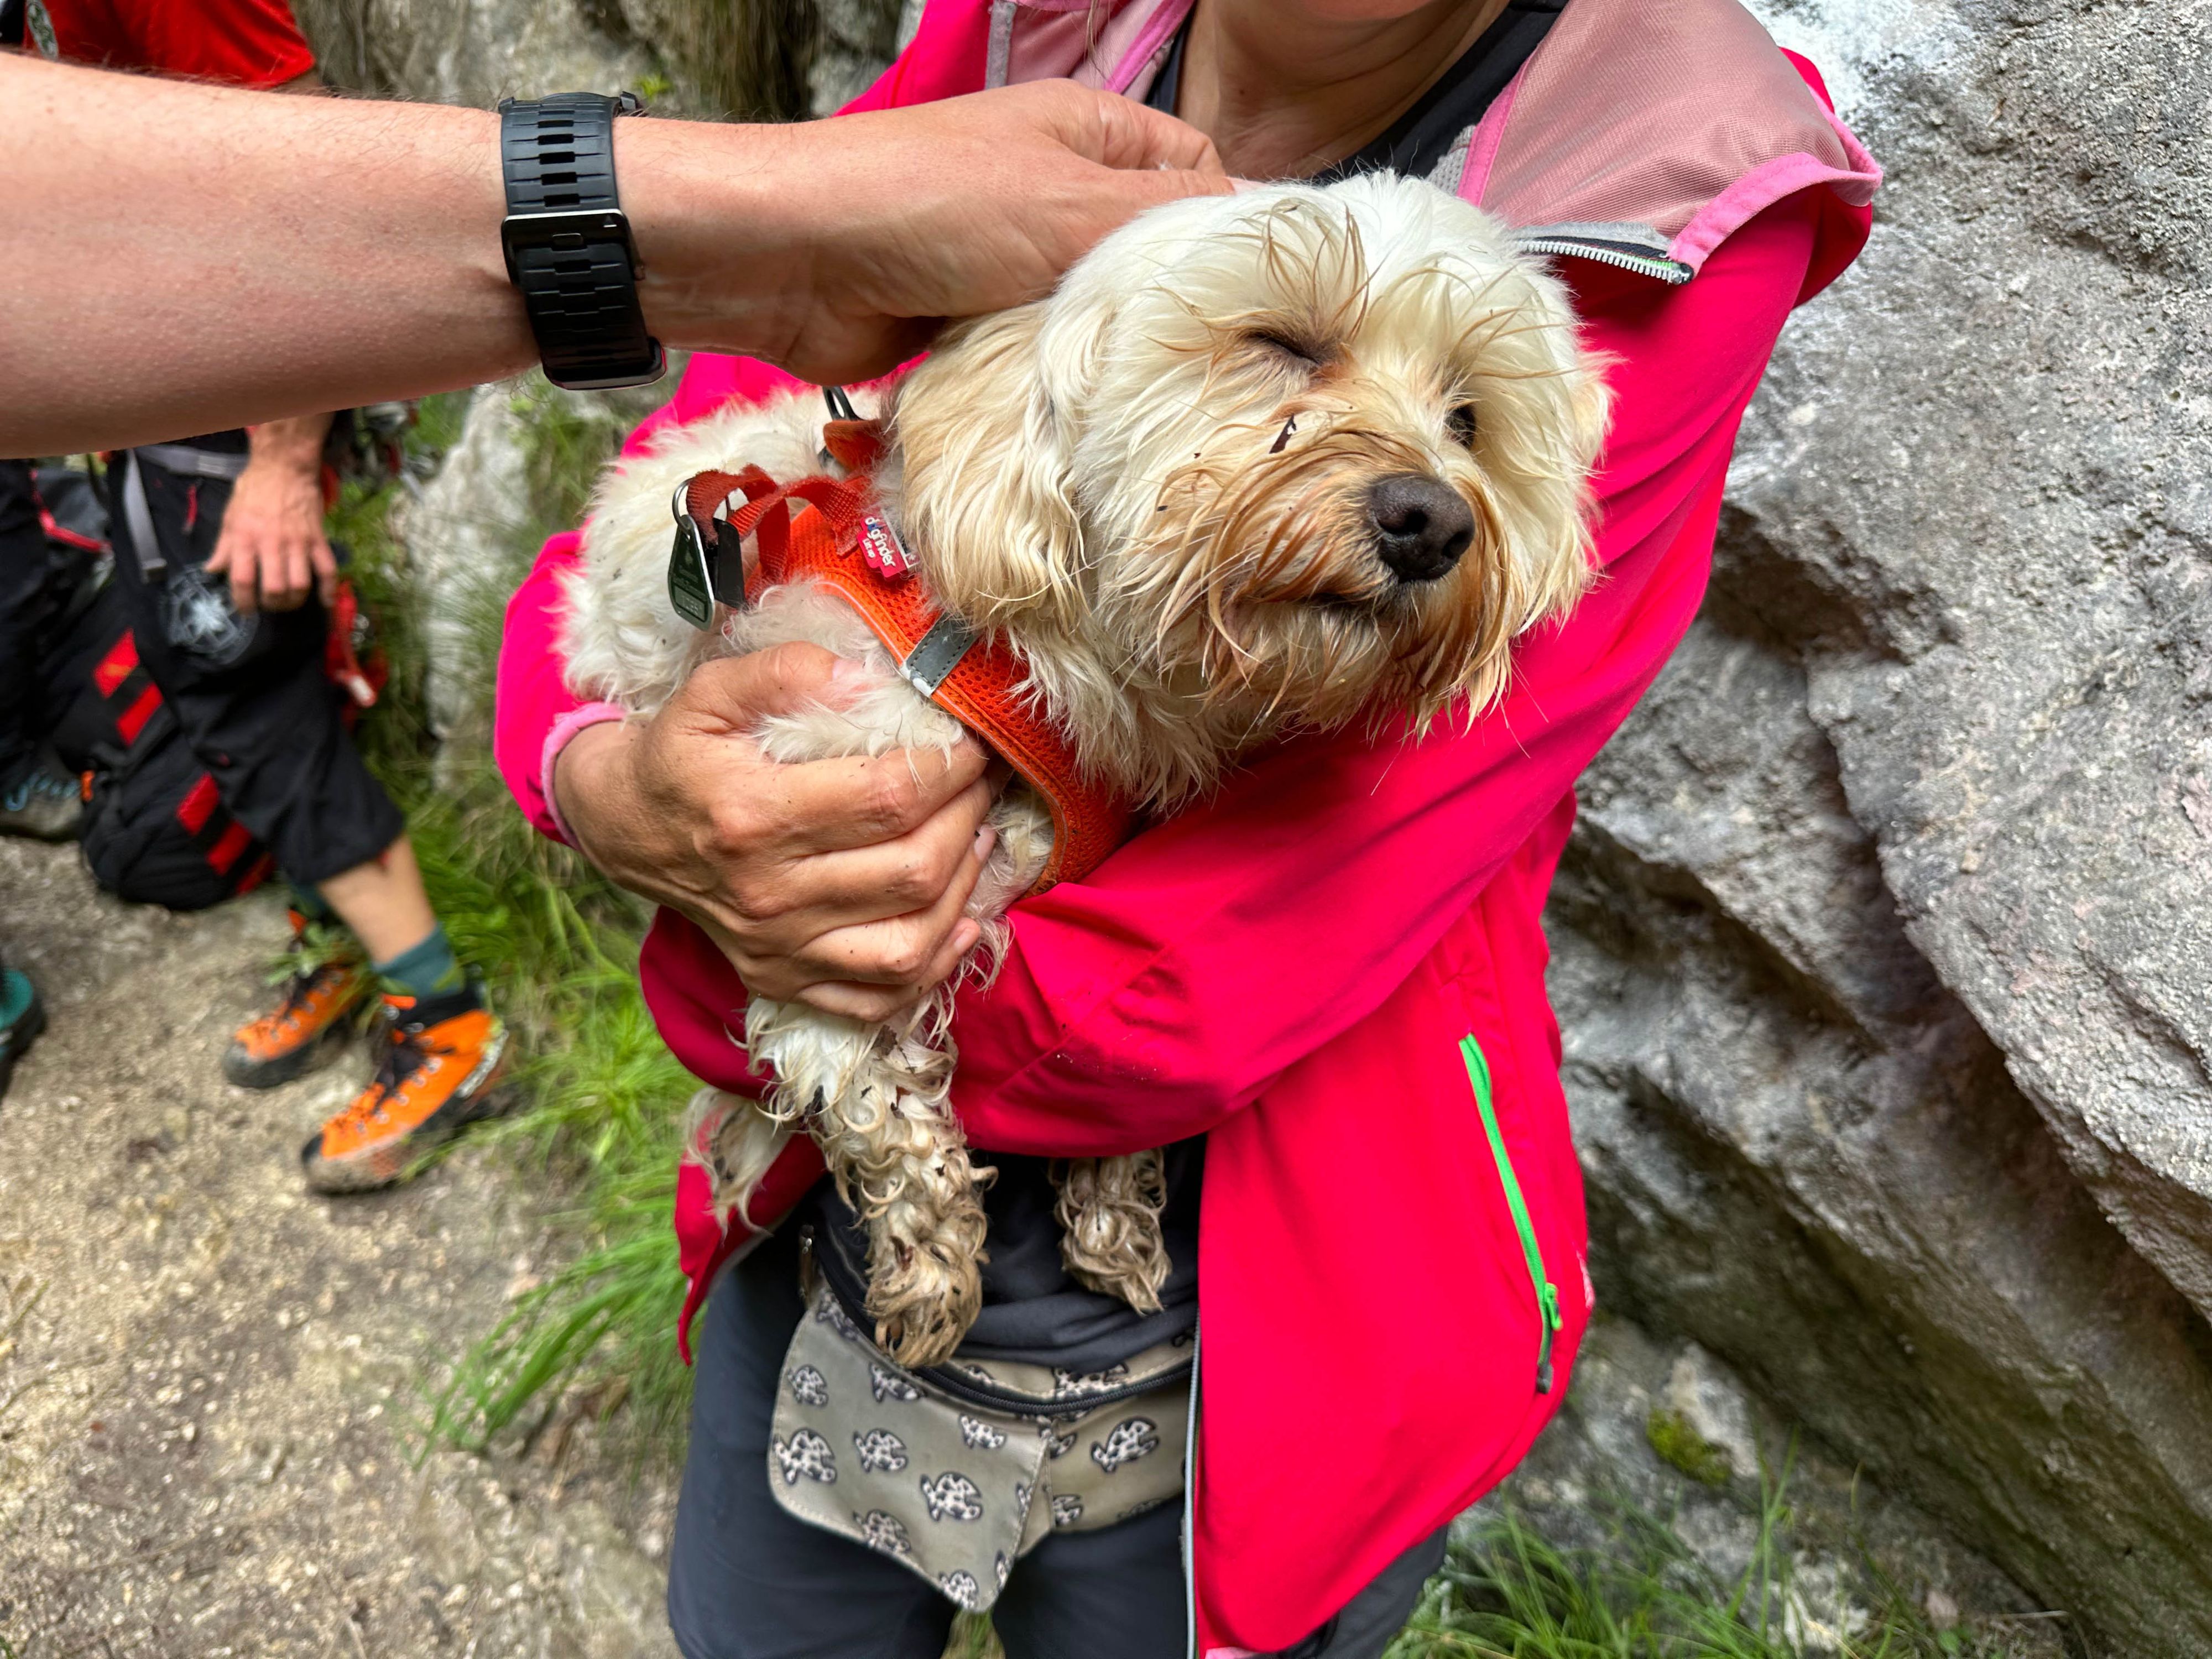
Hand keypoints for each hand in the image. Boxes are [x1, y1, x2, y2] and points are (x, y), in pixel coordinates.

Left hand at [204, 415, 334, 613]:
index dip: (243, 602)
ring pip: (300, 584)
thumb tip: (212, 571)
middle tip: (269, 604)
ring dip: (296, 600)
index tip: (245, 610)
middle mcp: (271, 543)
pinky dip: (328, 589)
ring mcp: (298, 542)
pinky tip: (324, 601)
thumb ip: (223, 547)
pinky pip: (327, 569)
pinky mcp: (318, 539)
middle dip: (272, 605)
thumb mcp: (230, 516)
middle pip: (275, 589)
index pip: (243, 580)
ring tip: (290, 601)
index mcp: (245, 538)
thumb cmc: (253, 491)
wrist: (283, 468)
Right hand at [553, 643, 1002, 1021]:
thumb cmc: (679, 752)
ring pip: (910, 942)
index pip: (889, 797)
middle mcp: (769, 895)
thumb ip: (787, 672)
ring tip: (979, 837)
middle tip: (985, 781)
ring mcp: (778, 949)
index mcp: (754, 817)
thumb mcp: (711, 690)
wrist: (623, 827)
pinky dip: (934, 967)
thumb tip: (868, 680)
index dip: (951, 768)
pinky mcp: (783, 981)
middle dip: (969, 818)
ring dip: (966, 889)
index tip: (973, 741)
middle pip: (911, 869)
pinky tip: (958, 922)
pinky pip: (879, 998)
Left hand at [625, 80, 1231, 385]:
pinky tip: (1069, 417)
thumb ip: (1174, 225)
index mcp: (1094, 135)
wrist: (787, 261)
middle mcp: (1059, 193)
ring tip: (1135, 403)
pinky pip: (1039, 362)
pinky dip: (1048, 387)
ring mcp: (1013, 261)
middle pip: (1151, 267)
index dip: (1231, 245)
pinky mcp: (974, 324)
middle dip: (1167, 318)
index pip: (1203, 185)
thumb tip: (1268, 234)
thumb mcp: (1073, 205)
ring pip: (1096, 324)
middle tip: (1204, 375)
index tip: (1263, 310)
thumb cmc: (925, 205)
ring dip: (1103, 363)